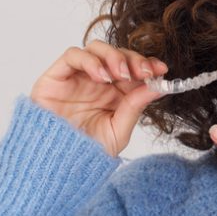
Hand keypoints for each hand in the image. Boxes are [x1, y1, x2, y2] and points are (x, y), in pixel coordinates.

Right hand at [30, 39, 168, 156]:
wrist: (55, 167)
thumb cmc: (84, 152)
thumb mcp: (118, 131)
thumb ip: (135, 106)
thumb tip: (158, 86)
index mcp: (115, 92)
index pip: (134, 68)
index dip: (148, 64)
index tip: (161, 69)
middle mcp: (97, 81)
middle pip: (118, 54)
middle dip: (134, 59)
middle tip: (144, 72)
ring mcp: (77, 77)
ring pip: (97, 48)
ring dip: (114, 56)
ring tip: (122, 75)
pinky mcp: (56, 76)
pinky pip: (73, 55)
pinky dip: (90, 61)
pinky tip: (102, 77)